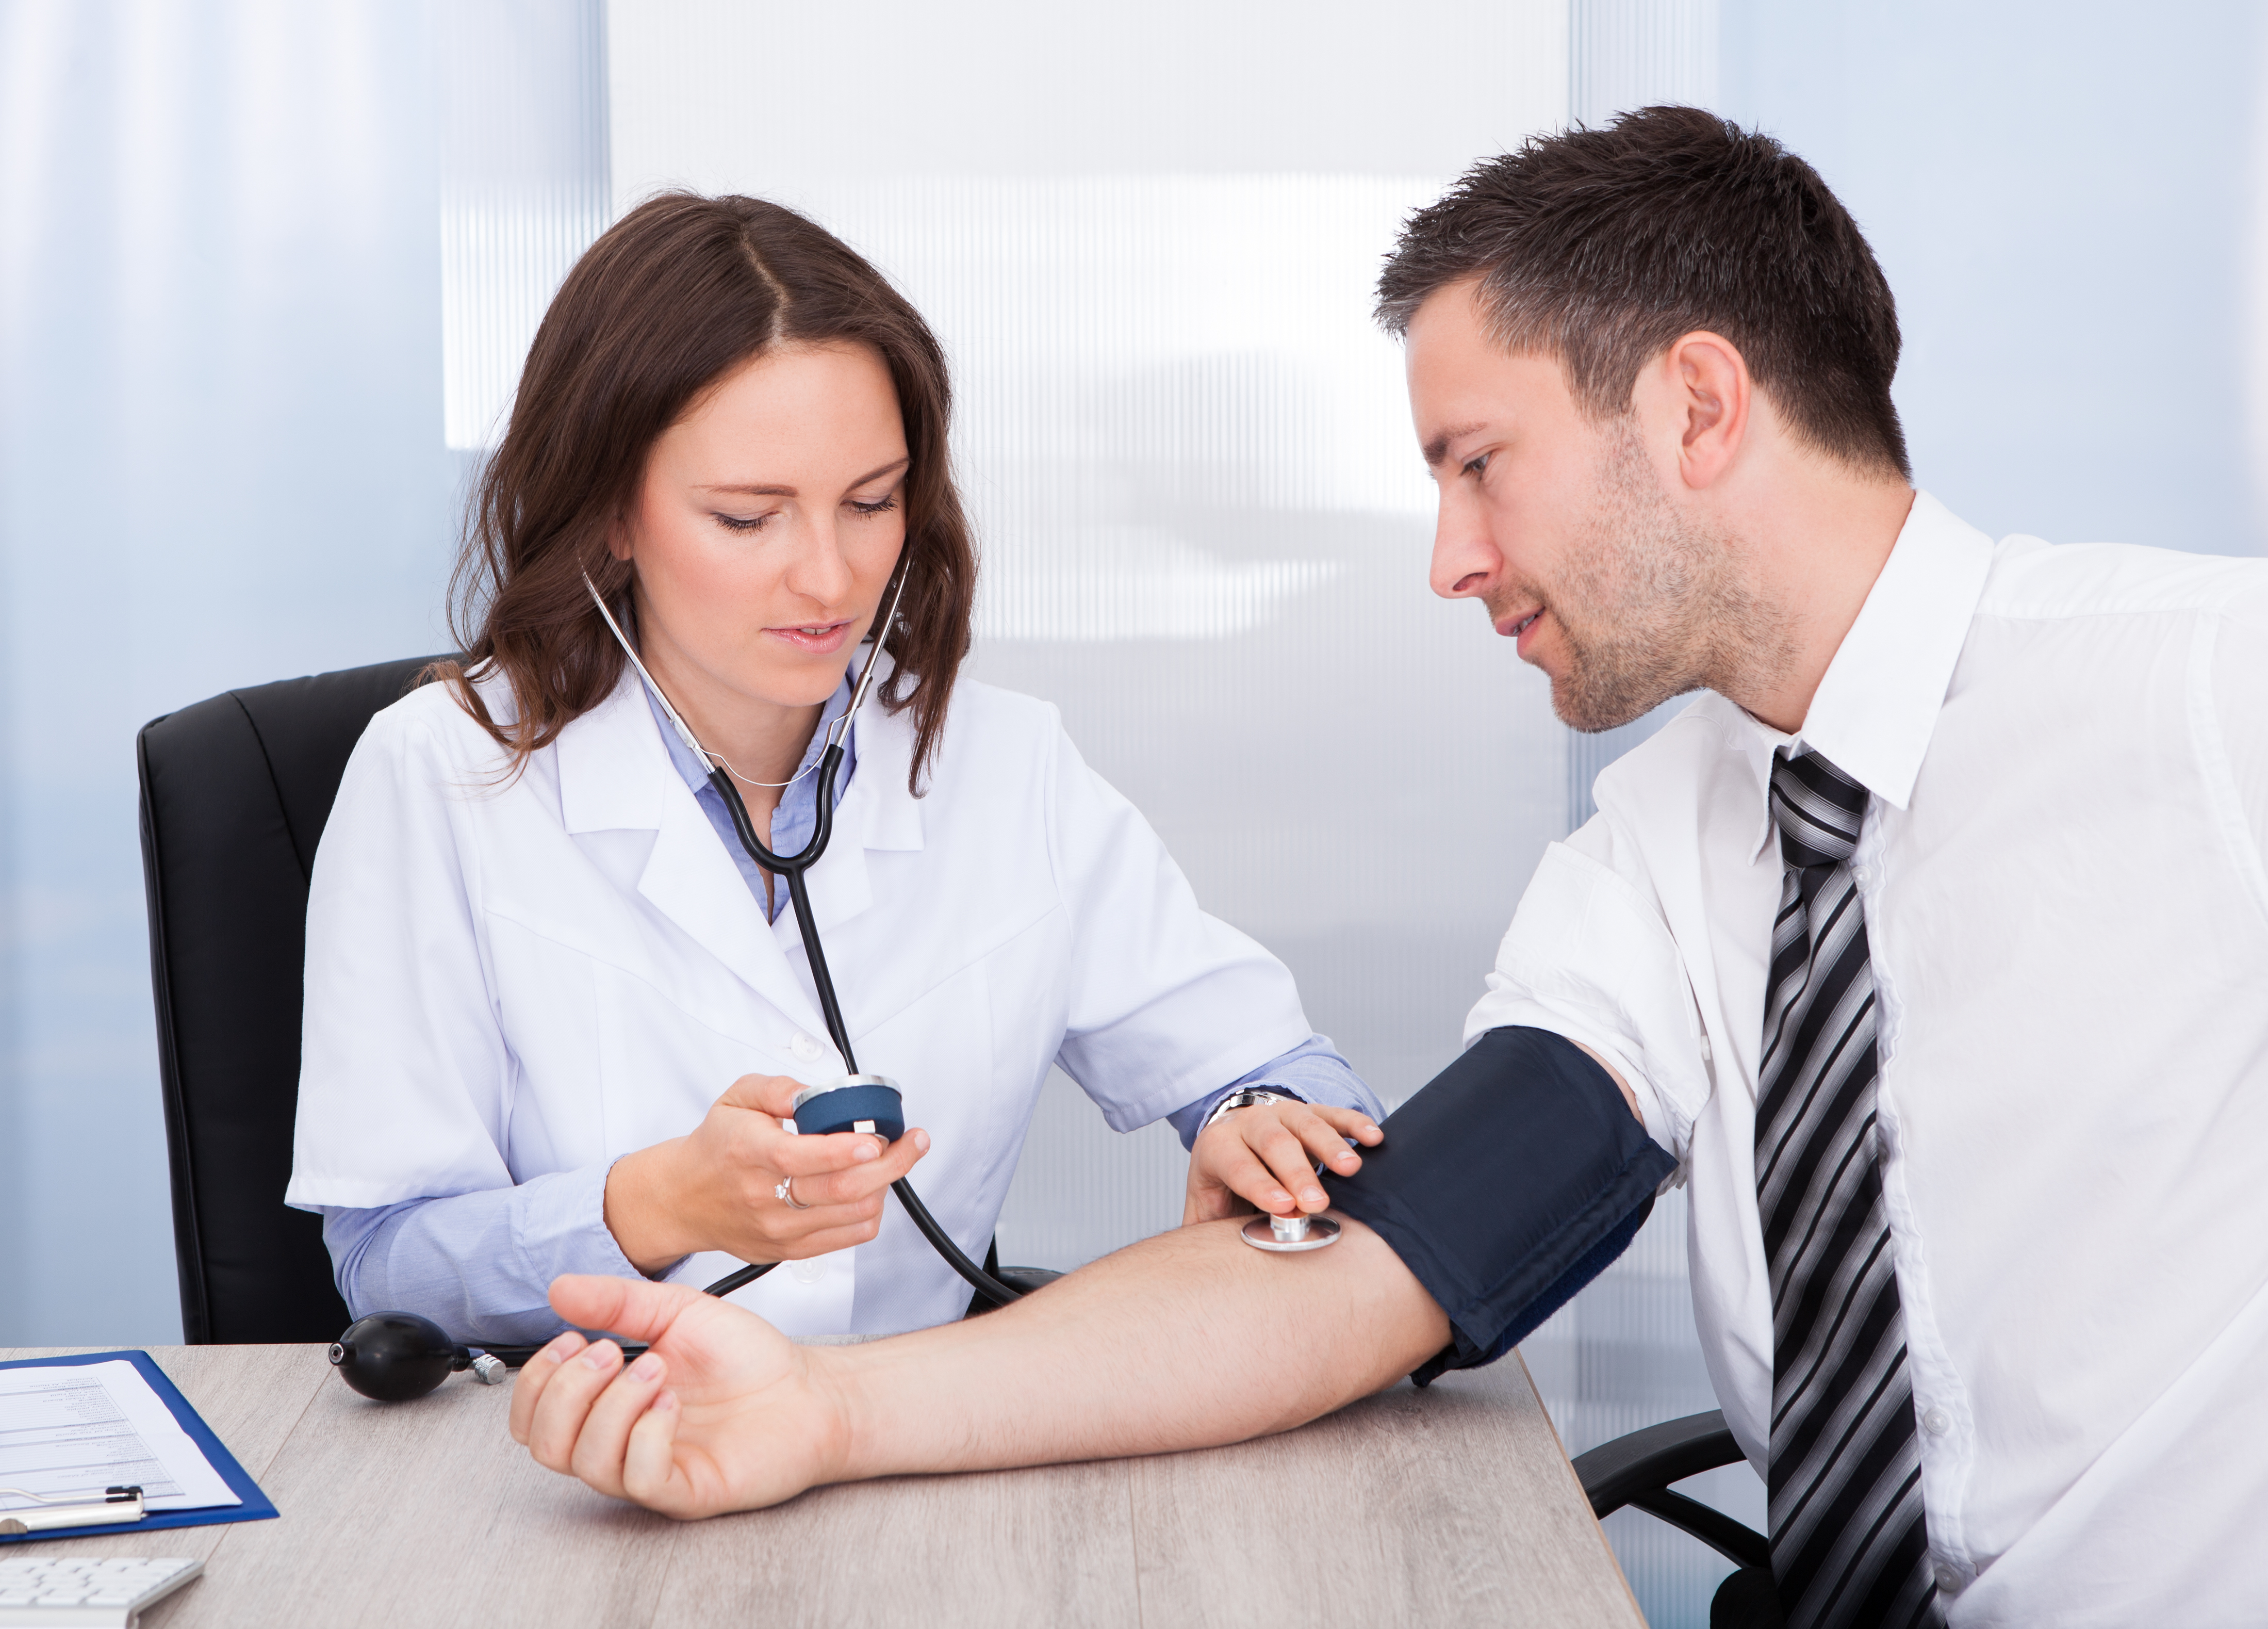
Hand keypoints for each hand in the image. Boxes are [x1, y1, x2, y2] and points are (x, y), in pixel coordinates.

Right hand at [510, 1274, 841, 1516]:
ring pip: (586, 1462)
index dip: (536, 1380)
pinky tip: (672, 1404)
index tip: (573, 1338)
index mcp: (608, 1405)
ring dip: (612, 1405)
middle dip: (566, 1391)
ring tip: (657, 1370)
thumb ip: (618, 1302)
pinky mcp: (685, 1490)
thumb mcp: (677, 1312)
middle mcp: (620, 1443)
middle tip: (610, 1353)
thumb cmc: (747, 1358)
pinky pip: (638, 1478)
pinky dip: (646, 1434)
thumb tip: (560, 1289)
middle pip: (544, 1445)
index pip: (532, 1417)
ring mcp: (650, 1470)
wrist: (808, 1389)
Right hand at [604, 1073, 929, 1271]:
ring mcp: (777, 1230)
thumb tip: (809, 1093)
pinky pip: (846, 1239)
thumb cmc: (716, 1146)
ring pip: (851, 1216)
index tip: (877, 1140)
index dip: (844, 1151)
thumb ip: (775, 1088)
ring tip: (891, 1162)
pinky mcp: (787, 1251)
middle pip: (840, 1190)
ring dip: (884, 1187)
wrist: (683, 1200)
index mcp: (749, 1152)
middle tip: (913, 1143)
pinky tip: (870, 1190)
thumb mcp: (736, 1098)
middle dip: (890, 1166)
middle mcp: (763, 1196)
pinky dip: (869, 1213)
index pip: (801, 1158)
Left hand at [1183, 1099, 1382, 1225]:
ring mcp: (1280, 1114)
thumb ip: (1210, 1233)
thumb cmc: (1221, 1186)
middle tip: (1316, 1202)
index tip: (1282, 1206)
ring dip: (1330, 1146)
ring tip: (1350, 1168)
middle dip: (1297, 1173)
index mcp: (1218, 1147)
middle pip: (1274, 1142)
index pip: (1237, 1165)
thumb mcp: (1206, 1208)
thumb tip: (1216, 1268)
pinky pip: (1333, 1114)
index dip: (1259, 1185)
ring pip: (1306, 1124)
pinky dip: (1354, 1124)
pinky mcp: (1309, 1112)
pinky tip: (1372, 1138)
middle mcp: (1248, 1124)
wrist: (1229, 1144)